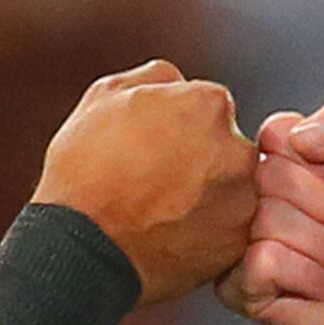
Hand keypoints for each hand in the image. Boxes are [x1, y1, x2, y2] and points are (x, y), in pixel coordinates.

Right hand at [32, 60, 253, 304]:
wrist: (82, 247)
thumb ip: (154, 77)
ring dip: (208, 196)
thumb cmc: (85, 170)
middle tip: (158, 180)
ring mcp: (241, 201)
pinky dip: (206, 232)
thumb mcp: (104, 97)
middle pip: (227, 147)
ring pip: (231, 190)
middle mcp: (238, 149)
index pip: (209, 106)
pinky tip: (170, 234)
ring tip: (161, 211)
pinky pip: (227, 231)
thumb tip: (176, 81)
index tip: (157, 145)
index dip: (179, 125)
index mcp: (209, 104)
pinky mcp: (236, 244)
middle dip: (201, 159)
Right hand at [223, 98, 323, 324]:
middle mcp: (246, 197)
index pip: (278, 135)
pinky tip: (320, 286)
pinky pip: (265, 262)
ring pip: (270, 221)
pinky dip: (311, 277)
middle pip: (273, 177)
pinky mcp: (235, 287)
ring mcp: (234, 242)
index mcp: (272, 159)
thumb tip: (304, 136)